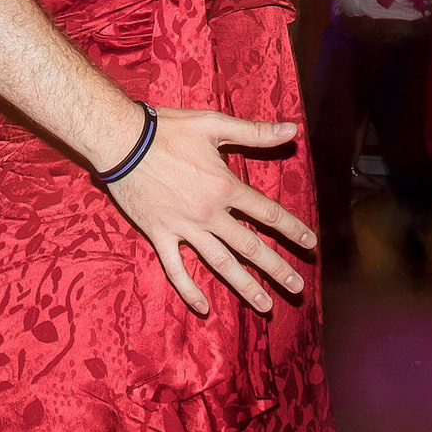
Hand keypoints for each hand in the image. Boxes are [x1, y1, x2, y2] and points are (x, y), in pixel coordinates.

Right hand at [105, 107, 314, 316]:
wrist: (121, 140)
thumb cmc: (166, 129)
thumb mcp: (213, 124)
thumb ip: (254, 132)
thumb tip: (291, 130)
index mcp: (225, 186)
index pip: (267, 212)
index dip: (291, 228)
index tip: (310, 243)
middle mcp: (209, 213)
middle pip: (250, 246)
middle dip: (277, 268)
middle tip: (297, 287)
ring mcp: (184, 228)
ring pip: (220, 264)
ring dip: (245, 286)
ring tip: (266, 305)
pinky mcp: (160, 235)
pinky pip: (176, 269)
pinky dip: (189, 290)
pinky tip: (203, 308)